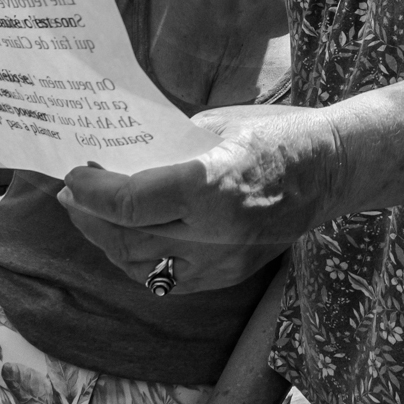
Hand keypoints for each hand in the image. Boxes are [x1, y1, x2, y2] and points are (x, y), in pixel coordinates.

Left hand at [58, 104, 342, 291]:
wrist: (332, 169)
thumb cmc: (276, 133)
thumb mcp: (219, 123)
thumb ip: (169, 146)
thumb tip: (121, 157)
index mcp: (212, 185)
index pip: (131, 203)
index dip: (92, 192)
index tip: (72, 175)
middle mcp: (216, 233)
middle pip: (129, 239)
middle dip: (90, 218)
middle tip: (70, 195)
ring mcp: (224, 262)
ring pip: (143, 268)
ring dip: (108, 243)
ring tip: (90, 217)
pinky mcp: (230, 276)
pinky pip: (169, 280)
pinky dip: (139, 262)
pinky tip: (127, 239)